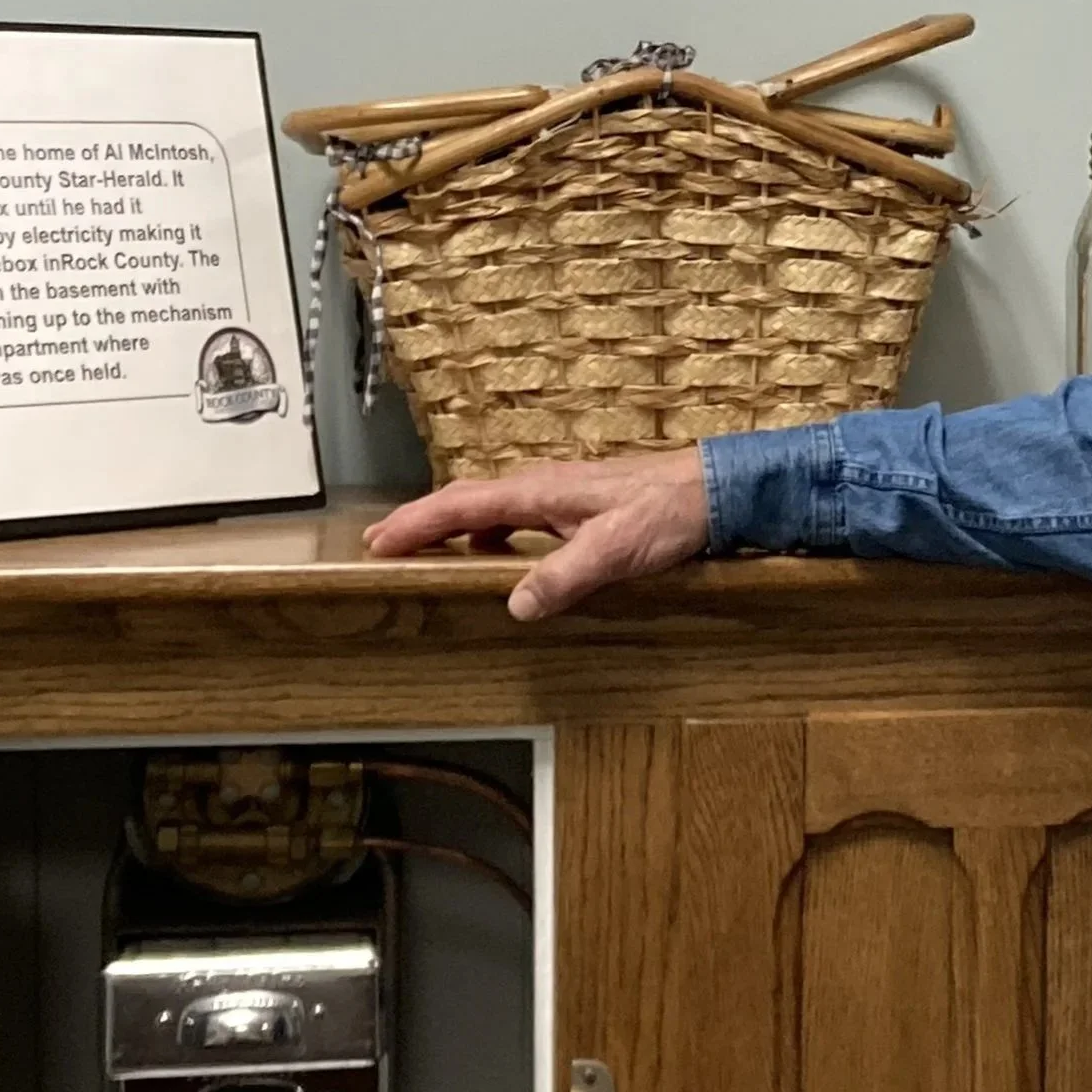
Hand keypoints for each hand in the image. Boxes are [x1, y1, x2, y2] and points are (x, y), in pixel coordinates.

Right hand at [362, 448, 711, 621]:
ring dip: (455, 527)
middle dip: (423, 521)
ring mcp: (562, 496)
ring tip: (427, 550)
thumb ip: (564, 575)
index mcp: (540, 492)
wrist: (715, 490)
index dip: (417, 523)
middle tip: (382, 544)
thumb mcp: (614, 550)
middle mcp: (543, 488)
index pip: (462, 504)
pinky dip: (492, 533)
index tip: (376, 540)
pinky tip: (498, 556)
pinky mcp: (581, 508)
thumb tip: (515, 603)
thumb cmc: (667, 513)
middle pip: (468, 501)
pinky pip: (520, 518)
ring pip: (492, 508)